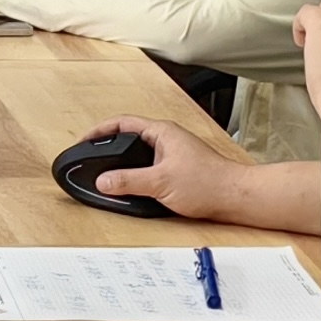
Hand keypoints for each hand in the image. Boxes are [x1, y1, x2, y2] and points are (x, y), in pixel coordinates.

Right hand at [81, 115, 254, 221]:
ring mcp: (172, 154)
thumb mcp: (160, 183)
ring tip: (107, 173)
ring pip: (139, 154)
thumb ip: (129, 181)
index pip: (122, 123)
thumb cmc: (209, 183)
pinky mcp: (177, 169)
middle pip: (128, 137)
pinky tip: (131, 186)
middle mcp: (167, 139)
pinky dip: (135, 174)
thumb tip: (104, 181)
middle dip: (108, 147)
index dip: (99, 131)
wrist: (236, 197)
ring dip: (122, 163)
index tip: (84, 141)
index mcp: (162, 132)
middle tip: (91, 157)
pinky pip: (148, 167)